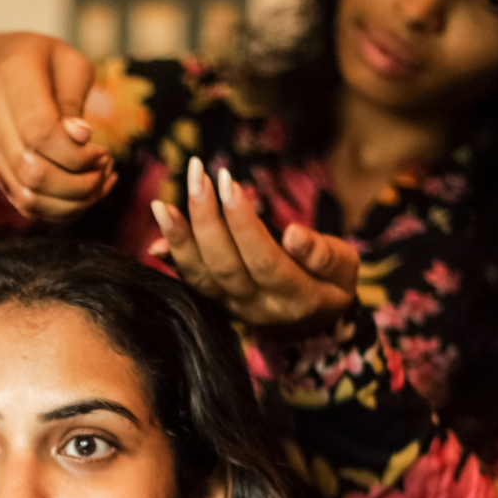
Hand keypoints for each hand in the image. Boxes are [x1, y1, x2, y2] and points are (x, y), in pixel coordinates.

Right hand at [0, 32, 117, 221]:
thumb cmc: (34, 59)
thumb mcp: (65, 60)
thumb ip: (72, 100)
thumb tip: (80, 139)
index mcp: (12, 80)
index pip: (40, 133)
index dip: (76, 153)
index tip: (101, 150)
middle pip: (33, 172)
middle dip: (80, 183)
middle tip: (105, 168)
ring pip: (27, 197)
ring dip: (72, 202)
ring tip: (99, 182)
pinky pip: (23, 204)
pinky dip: (57, 210)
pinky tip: (81, 195)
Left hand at [150, 157, 358, 325]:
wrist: (312, 324)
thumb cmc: (330, 283)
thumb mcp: (344, 269)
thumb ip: (322, 255)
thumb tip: (292, 235)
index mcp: (296, 298)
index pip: (264, 260)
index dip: (243, 223)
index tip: (227, 182)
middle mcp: (258, 307)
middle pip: (225, 266)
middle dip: (206, 218)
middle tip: (196, 174)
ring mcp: (232, 307)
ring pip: (200, 278)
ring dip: (178, 240)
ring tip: (161, 205)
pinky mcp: (216, 302)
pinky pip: (190, 283)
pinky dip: (172, 262)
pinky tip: (153, 243)